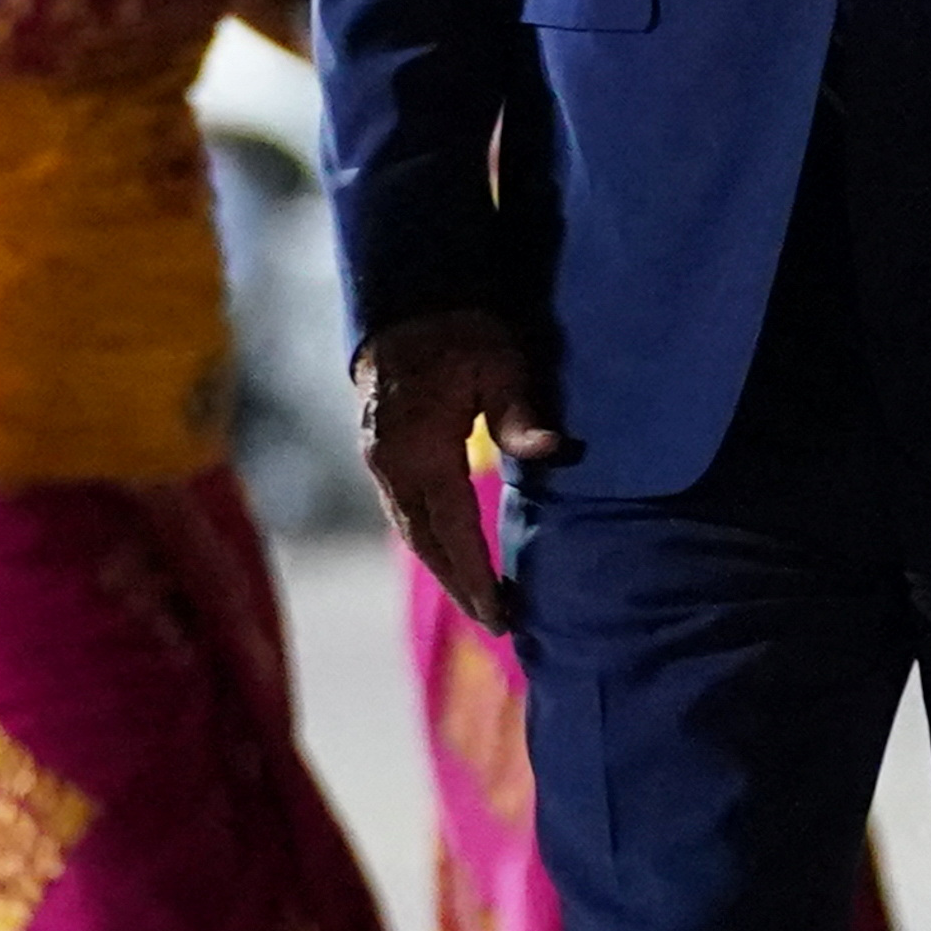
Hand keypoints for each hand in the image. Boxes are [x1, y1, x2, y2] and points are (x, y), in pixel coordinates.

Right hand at [357, 309, 568, 635]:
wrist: (407, 304)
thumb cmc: (462, 332)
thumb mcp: (500, 363)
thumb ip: (520, 412)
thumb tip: (550, 449)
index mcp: (419, 450)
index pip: (452, 531)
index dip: (475, 579)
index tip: (500, 616)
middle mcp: (391, 466)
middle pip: (427, 544)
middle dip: (460, 587)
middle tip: (498, 626)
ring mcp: (380, 463)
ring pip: (413, 533)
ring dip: (444, 570)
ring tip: (481, 604)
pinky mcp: (381, 457)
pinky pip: (405, 514)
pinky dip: (431, 543)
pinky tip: (455, 558)